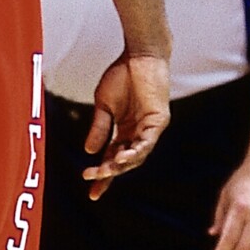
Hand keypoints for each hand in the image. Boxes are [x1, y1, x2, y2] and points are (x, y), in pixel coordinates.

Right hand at [84, 52, 170, 198]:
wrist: (137, 56)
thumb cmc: (121, 76)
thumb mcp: (103, 106)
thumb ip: (99, 128)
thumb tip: (89, 151)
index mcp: (124, 131)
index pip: (112, 159)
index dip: (103, 176)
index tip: (92, 194)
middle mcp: (138, 133)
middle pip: (124, 161)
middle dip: (108, 172)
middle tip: (92, 178)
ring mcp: (150, 128)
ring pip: (137, 155)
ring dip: (121, 164)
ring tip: (107, 170)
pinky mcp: (159, 120)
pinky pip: (148, 140)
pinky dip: (137, 150)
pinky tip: (123, 157)